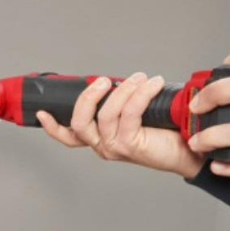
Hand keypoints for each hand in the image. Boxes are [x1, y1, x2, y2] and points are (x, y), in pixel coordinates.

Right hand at [37, 73, 204, 178]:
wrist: (188, 151)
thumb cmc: (164, 132)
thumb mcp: (136, 115)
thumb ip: (120, 103)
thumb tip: (116, 83)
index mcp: (99, 139)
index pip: (69, 137)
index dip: (52, 126)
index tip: (41, 112)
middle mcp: (103, 146)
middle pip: (79, 122)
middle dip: (88, 96)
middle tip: (105, 81)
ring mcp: (114, 148)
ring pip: (105, 114)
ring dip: (123, 90)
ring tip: (140, 79)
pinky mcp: (130, 146)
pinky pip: (129, 113)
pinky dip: (140, 94)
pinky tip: (152, 84)